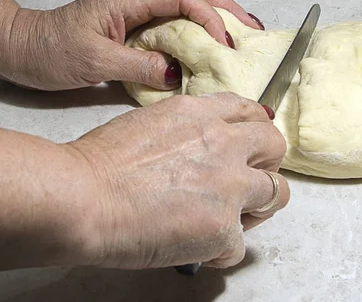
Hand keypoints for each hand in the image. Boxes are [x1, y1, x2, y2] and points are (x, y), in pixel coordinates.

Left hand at [0, 0, 264, 90]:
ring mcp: (138, 11)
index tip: (225, 44)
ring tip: (243, 31)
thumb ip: (138, 65)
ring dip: (217, 12)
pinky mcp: (137, 26)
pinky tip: (214, 42)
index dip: (209, 17)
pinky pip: (177, 20)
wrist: (21, 47)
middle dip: (225, 6)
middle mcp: (137, 0)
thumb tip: (179, 74)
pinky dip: (201, 27)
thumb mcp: (93, 62)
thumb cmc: (50, 51)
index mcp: (128, 1)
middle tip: (252, 28)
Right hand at [67, 92, 289, 268]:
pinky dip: (223, 250)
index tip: (251, 143)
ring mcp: (229, 186)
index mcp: (202, 115)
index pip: (250, 111)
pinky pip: (240, 245)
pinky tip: (201, 248)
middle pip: (274, 145)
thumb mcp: (149, 122)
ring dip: (259, 207)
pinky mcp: (223, 228)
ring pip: (277, 193)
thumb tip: (197, 148)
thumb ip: (186, 130)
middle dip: (267, 163)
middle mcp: (224, 144)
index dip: (255, 129)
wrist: (83, 197)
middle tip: (250, 179)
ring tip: (234, 218)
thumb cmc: (98, 163)